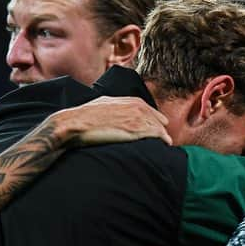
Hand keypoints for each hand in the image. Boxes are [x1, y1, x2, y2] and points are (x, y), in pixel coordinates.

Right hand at [50, 96, 171, 146]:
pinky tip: (166, 145)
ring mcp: (138, 118)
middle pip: (158, 119)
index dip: (154, 120)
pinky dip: (163, 140)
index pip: (150, 110)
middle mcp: (137, 107)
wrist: (78, 122)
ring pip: (160, 128)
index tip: (158, 127)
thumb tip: (115, 109)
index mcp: (130, 100)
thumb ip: (116, 105)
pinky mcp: (137, 130)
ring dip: (163, 136)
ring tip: (165, 144)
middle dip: (160, 128)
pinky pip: (158, 135)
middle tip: (163, 138)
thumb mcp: (104, 103)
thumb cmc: (87, 115)